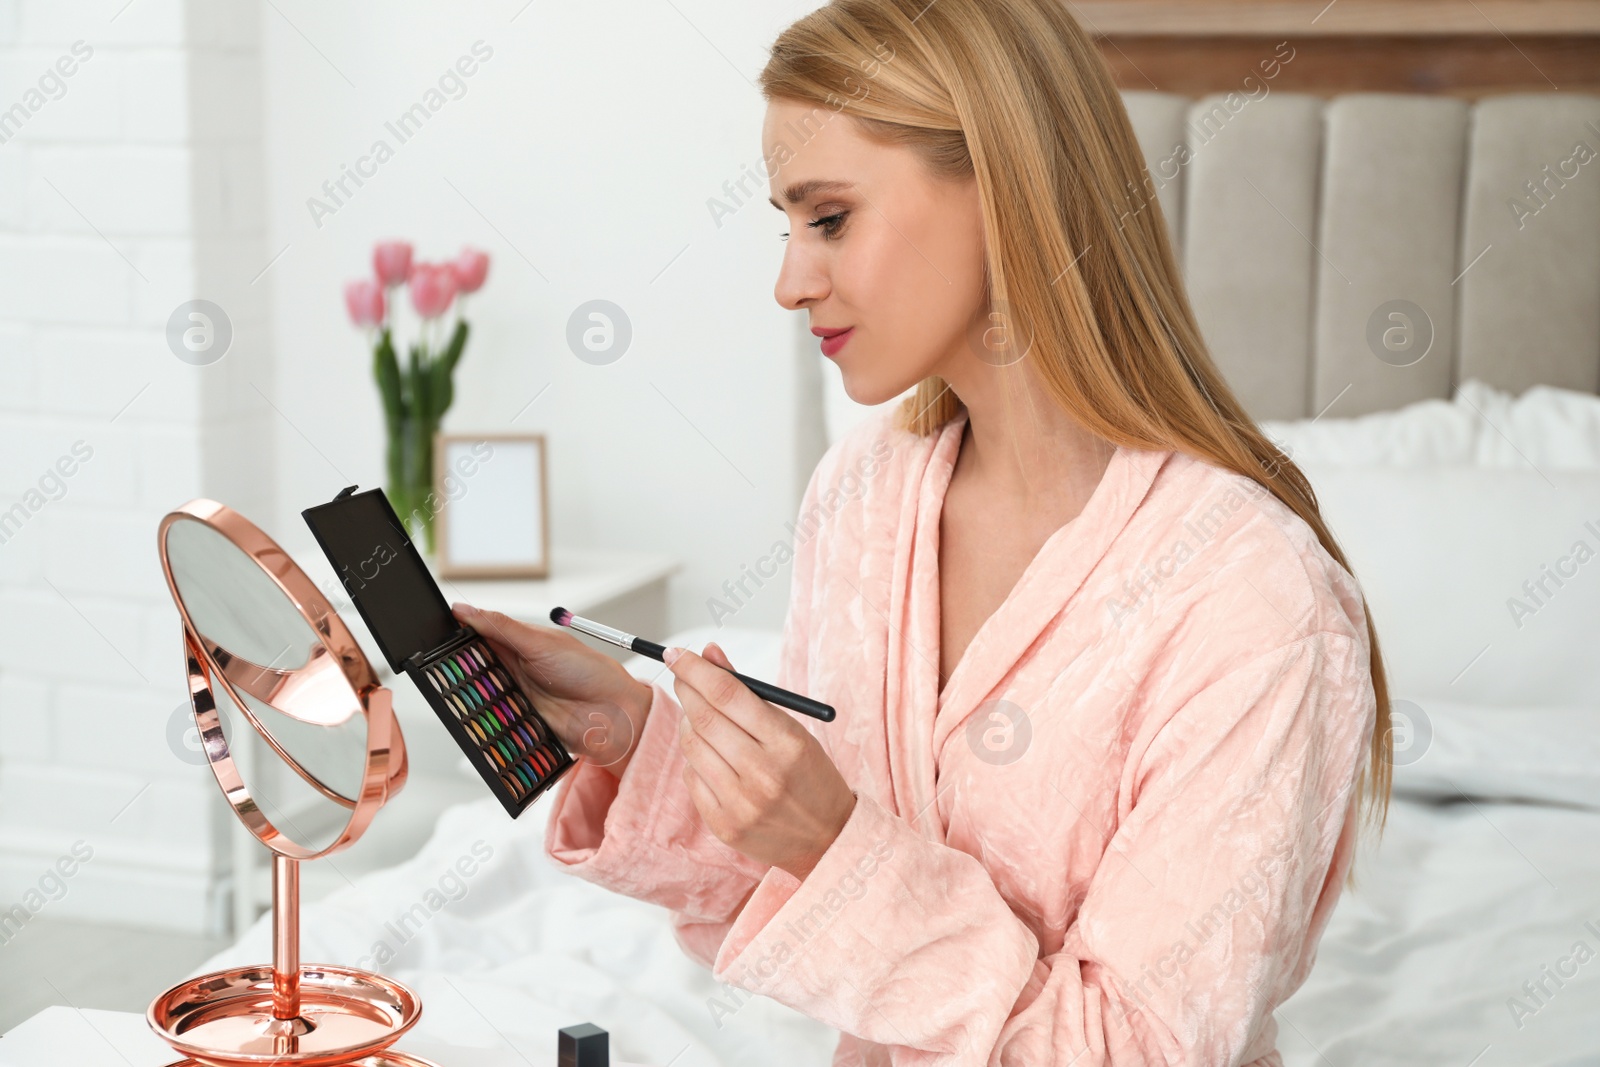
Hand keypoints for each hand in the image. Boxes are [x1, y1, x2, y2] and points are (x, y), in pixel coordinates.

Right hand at [450, 603, 651, 778]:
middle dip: (457, 665)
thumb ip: (501, 628)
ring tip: (454, 688)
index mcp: (520, 642)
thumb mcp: (541, 643)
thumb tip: (464, 610)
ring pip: (477, 692)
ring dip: (469, 692)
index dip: (459, 632)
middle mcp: (514, 667)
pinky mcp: (515, 720)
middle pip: (473, 665)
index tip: (436, 631)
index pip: (479, 633)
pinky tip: (472, 713)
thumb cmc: (587, 671)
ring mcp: (514, 694)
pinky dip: (481, 717)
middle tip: (440, 664)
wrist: (612, 715)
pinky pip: (489, 718)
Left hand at [666, 643, 855, 879]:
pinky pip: (692, 778)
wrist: (826, 839)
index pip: (728, 695)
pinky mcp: (724, 825)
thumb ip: (749, 693)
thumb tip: (710, 654)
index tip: (677, 654)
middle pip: (704, 718)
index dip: (696, 670)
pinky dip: (695, 759)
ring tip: (701, 719)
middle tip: (681, 676)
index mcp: (787, 743)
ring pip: (692, 747)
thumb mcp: (793, 730)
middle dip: (686, 689)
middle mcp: (763, 773)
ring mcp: (741, 803)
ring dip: (688, 723)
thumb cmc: (809, 777)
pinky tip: (711, 756)